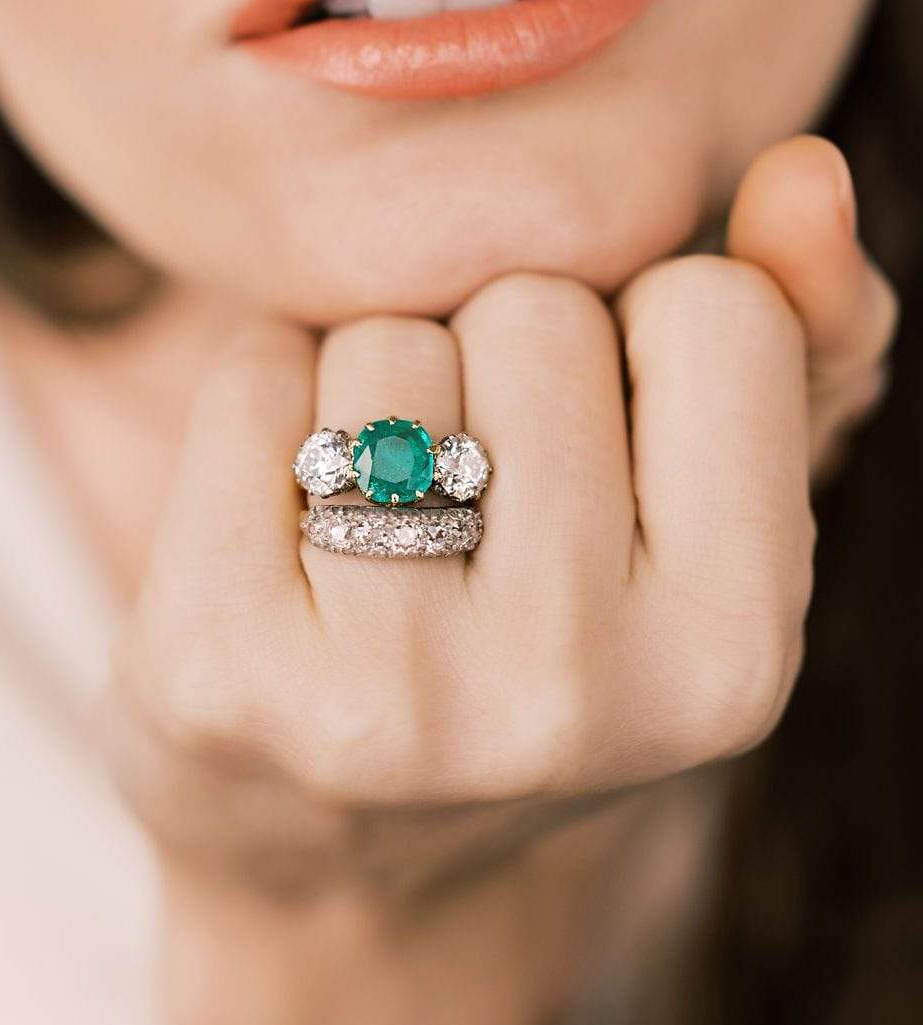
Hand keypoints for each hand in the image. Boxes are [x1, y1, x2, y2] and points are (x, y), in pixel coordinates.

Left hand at [103, 135, 898, 909]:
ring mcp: (382, 701)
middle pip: (536, 309)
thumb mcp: (712, 520)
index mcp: (733, 656)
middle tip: (479, 498)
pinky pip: (251, 376)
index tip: (605, 448)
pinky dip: (264, 404)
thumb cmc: (549, 645)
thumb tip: (806, 173)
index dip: (647, 341)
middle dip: (503, 358)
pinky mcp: (219, 671)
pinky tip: (281, 524)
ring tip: (383, 518)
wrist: (340, 851)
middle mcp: (568, 700)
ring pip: (388, 337)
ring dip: (379, 382)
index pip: (713, 308)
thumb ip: (799, 341)